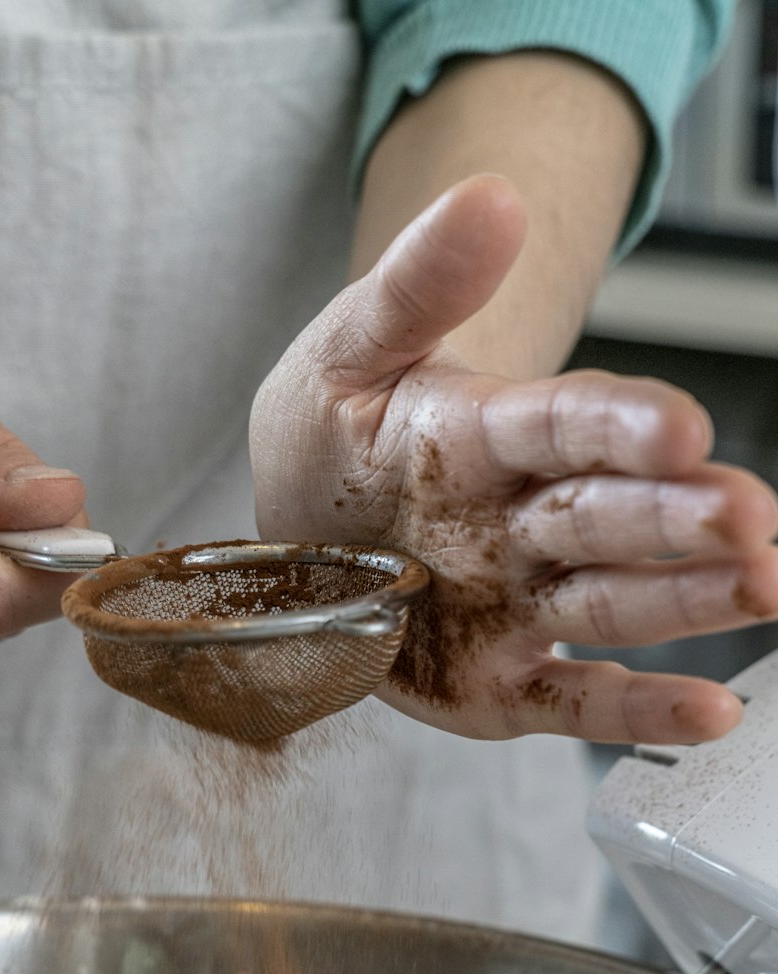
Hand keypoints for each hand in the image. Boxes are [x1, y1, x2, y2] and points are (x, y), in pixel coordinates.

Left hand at [251, 176, 777, 743]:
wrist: (307, 523)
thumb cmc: (340, 432)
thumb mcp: (351, 350)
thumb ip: (416, 287)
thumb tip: (489, 195)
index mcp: (488, 433)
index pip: (564, 422)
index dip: (617, 425)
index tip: (677, 427)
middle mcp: (523, 519)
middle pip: (607, 513)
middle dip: (677, 517)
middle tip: (748, 519)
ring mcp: (519, 600)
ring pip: (613, 600)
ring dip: (689, 600)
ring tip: (765, 588)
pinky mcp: (504, 679)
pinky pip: (575, 697)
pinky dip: (638, 708)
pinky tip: (710, 712)